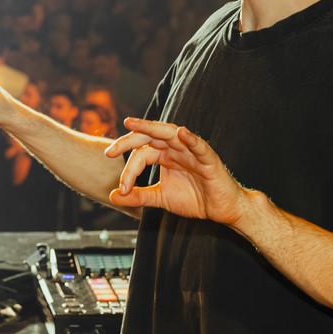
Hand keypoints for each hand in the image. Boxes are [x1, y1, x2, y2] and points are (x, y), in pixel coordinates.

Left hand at [104, 117, 247, 225]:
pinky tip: (182, 133)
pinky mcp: (209, 160)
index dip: (128, 170)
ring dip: (151, 128)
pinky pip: (200, 147)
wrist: (222, 210)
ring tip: (133, 124)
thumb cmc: (195, 198)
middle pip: (149, 137)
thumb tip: (112, 196)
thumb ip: (138, 195)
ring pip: (170, 134)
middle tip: (110, 151)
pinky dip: (191, 139)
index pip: (140, 154)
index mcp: (164, 155)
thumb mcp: (160, 197)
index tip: (122, 188)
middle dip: (128, 141)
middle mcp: (176, 149)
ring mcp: (192, 151)